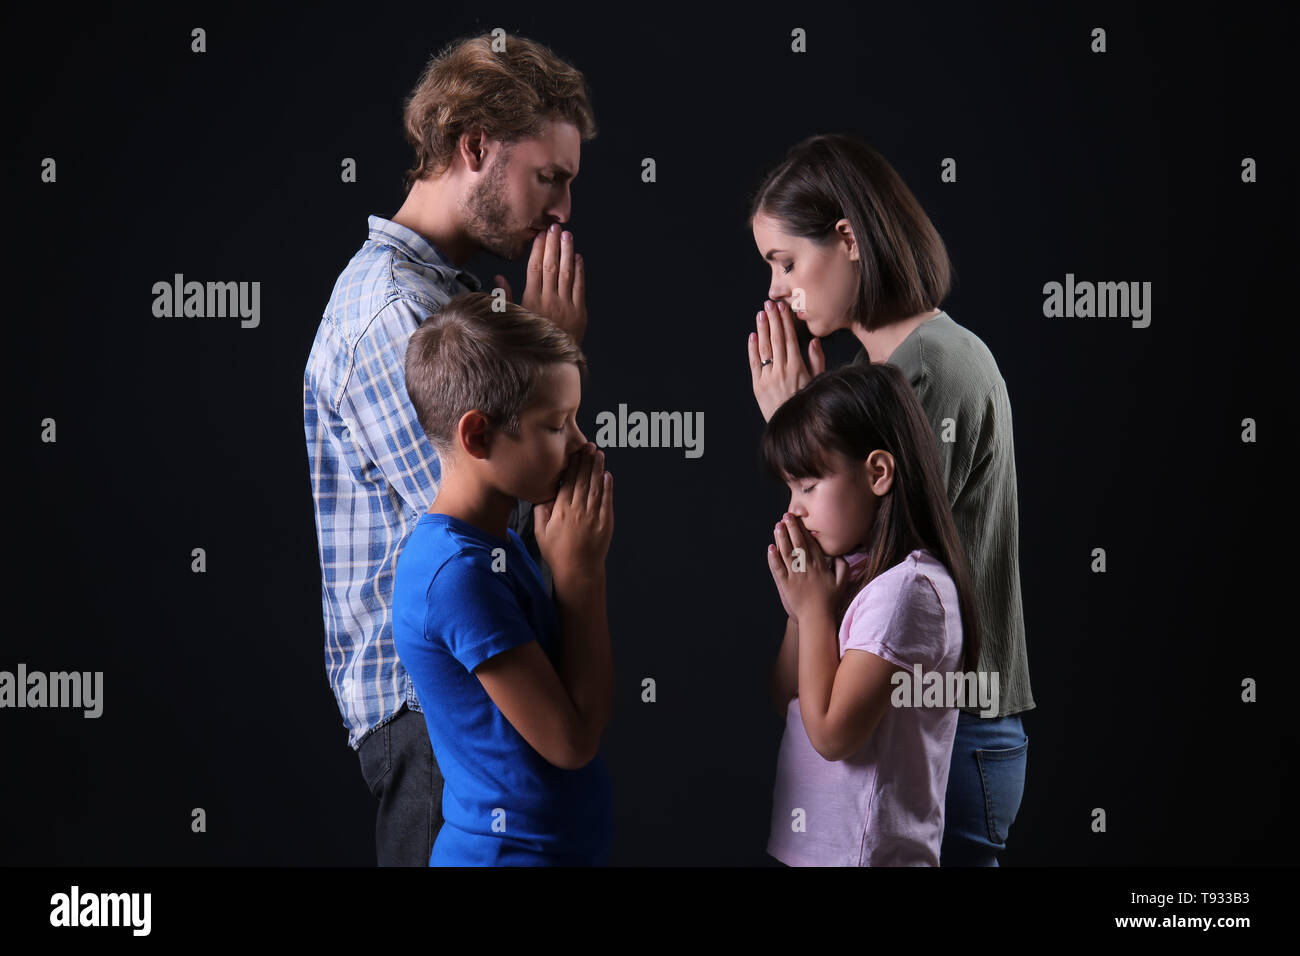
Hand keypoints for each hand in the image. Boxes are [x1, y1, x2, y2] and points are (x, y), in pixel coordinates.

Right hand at [494, 224, 586, 344]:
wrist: (552, 363)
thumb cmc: (529, 340)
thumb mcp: (514, 319)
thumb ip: (506, 297)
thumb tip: (499, 276)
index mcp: (532, 300)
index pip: (535, 268)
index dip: (538, 249)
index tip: (541, 235)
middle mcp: (549, 300)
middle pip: (551, 266)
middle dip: (553, 245)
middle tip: (555, 227)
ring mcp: (565, 305)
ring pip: (566, 273)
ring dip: (567, 252)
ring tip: (567, 235)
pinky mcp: (579, 312)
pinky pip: (579, 287)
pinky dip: (580, 271)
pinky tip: (578, 258)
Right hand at [534, 443, 611, 584]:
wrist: (578, 571)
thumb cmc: (557, 553)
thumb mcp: (541, 533)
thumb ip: (541, 512)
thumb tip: (543, 494)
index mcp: (561, 511)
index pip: (567, 482)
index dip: (572, 466)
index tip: (575, 453)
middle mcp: (578, 511)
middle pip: (582, 481)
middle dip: (586, 462)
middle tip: (589, 446)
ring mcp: (593, 517)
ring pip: (595, 487)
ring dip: (597, 469)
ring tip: (599, 454)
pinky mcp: (606, 523)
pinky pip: (607, 501)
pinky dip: (608, 487)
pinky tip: (608, 475)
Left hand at [748, 299, 824, 420]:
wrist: (791, 425)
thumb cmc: (806, 402)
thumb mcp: (817, 381)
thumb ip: (817, 360)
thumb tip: (814, 341)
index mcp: (797, 367)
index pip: (790, 339)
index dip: (785, 322)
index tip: (782, 308)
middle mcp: (782, 370)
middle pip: (776, 339)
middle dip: (773, 320)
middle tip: (769, 304)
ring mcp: (768, 378)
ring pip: (764, 348)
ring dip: (762, 329)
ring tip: (760, 314)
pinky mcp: (757, 386)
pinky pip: (754, 363)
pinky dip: (752, 349)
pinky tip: (752, 335)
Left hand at [767, 513, 849, 622]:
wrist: (817, 618)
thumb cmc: (830, 601)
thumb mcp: (843, 583)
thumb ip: (844, 568)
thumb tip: (842, 556)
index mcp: (820, 566)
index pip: (811, 544)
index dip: (804, 530)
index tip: (799, 520)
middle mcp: (807, 568)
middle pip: (798, 544)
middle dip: (792, 528)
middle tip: (786, 516)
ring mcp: (796, 575)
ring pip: (787, 553)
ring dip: (781, 538)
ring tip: (778, 526)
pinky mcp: (786, 584)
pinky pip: (778, 569)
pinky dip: (773, 558)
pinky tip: (770, 548)